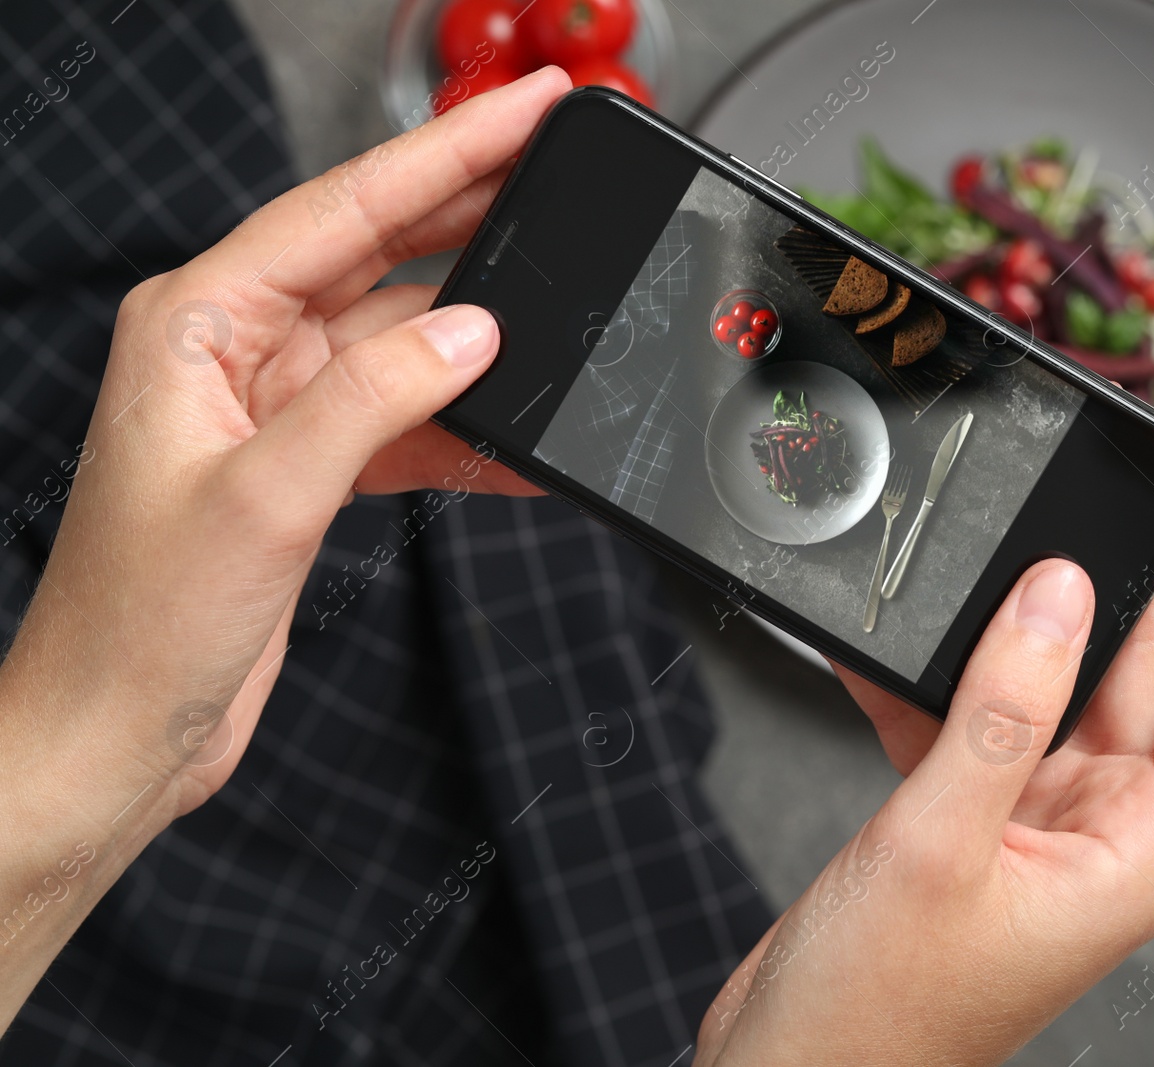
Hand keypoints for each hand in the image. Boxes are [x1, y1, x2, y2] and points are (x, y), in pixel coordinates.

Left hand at [0, 69, 568, 1020]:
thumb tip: (474, 332)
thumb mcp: (265, 498)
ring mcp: (279, 410)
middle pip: (380, 253)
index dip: (446, 151)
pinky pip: (410, 424)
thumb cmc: (141, 624)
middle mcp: (238, 351)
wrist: (118, 737)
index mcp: (199, 322)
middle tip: (563, 165)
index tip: (527, 110)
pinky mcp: (311, 470)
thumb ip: (374, 400)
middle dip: (476, 209)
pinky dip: (470, 433)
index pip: (345, 208)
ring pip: (404, 340)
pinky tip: (527, 441)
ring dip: (485, 334)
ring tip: (569, 294)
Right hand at [696, 443, 1153, 1065]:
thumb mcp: (938, 844)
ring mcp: (1039, 825)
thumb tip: (1059, 592)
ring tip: (991, 553)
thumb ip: (1003, 710)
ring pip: (1063, 686)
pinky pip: (978, 721)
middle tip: (1103, 488)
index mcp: (1138, 849)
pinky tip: (891, 651)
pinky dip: (938, 681)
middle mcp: (1104, 831)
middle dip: (1129, 579)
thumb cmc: (877, 1011)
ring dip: (1024, 624)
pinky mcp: (975, 823)